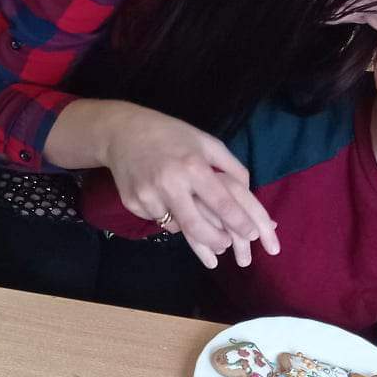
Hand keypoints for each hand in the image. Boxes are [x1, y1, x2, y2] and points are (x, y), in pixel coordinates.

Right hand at [99, 105, 278, 267]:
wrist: (123, 132)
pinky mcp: (132, 203)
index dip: (240, 222)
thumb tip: (248, 193)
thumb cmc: (171, 135)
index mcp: (193, 167)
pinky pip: (156, 219)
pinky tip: (163, 198)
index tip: (253, 234)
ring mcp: (148, 195)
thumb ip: (231, 166)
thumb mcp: (207, 142)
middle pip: (197, 227)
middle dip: (215, 240)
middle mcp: (170, 183)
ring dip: (187, 224)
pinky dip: (165, 215)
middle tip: (225, 244)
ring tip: (189, 211)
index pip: (222, 203)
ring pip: (175, 226)